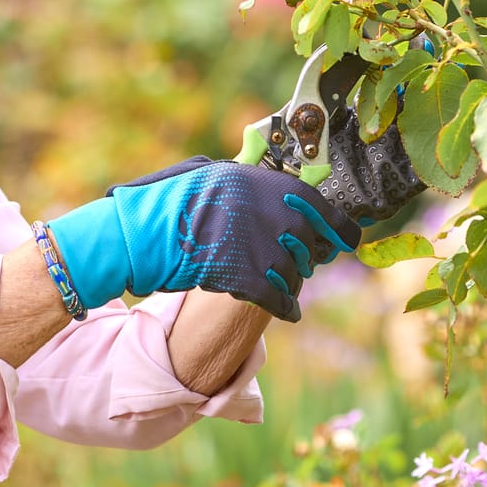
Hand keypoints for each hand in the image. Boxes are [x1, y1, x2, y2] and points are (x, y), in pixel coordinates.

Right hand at [44, 157, 362, 321]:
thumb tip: (283, 190)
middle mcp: (272, 213)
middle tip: (304, 258)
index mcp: (266, 183)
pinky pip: (281, 299)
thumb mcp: (211, 175)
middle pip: (312, 243)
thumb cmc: (169, 201)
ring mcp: (261, 247)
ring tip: (280, 281)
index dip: (340, 227)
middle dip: (309, 254)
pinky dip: (286, 307)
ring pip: (297, 272)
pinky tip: (288, 311)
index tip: (347, 239)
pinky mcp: (248, 280)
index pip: (322, 208)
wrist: (139, 235)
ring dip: (292, 279)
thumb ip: (249, 181)